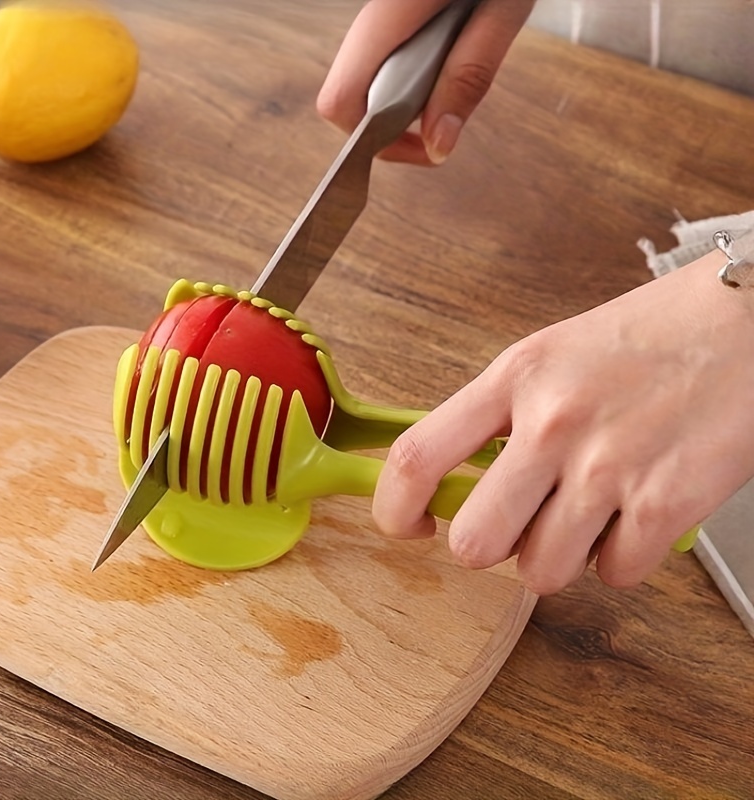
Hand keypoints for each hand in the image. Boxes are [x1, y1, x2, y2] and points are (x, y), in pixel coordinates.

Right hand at [317, 0, 535, 164]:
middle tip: (445, 123)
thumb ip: (468, 79)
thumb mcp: (502, 11)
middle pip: (348, 99)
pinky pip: (385, 62)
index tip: (421, 146)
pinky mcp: (395, 14)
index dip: (372, 141)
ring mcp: (380, 15)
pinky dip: (411, 80)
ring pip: (366, 83)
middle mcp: (373, 18)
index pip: (339, 103)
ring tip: (454, 81)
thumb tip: (438, 145)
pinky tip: (447, 60)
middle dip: (392, 129)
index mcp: (390, 16)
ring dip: (405, 105)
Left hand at [373, 249, 753, 592]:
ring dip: (558, 557)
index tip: (407, 525)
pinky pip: (613, 576)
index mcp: (515, 378)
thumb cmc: (646, 337)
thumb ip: (498, 416)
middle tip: (515, 527)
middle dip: (490, 548)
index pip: (418, 456)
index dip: (393, 508)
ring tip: (586, 516)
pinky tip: (634, 517)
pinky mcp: (667, 503)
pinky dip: (620, 560)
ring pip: (541, 573)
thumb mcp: (550, 356)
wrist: (745, 322)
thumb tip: (461, 482)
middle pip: (474, 542)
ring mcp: (609, 466)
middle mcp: (553, 423)